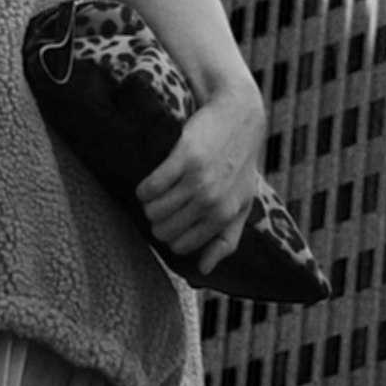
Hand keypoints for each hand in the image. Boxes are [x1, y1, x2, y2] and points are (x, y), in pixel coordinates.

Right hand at [137, 74, 268, 275]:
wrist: (237, 116)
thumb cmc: (238, 163)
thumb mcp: (241, 204)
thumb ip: (226, 239)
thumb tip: (204, 270)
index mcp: (225, 215)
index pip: (182, 245)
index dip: (170, 238)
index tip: (169, 224)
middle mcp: (212, 201)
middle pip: (164, 230)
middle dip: (156, 222)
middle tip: (159, 208)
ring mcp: (198, 180)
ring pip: (154, 211)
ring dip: (148, 206)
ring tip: (153, 195)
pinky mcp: (183, 158)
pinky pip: (150, 188)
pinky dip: (143, 189)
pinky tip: (147, 183)